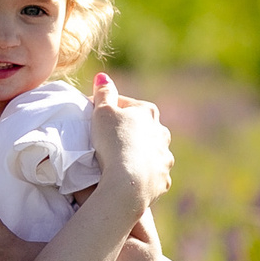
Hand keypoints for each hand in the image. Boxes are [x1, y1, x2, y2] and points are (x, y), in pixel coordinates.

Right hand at [87, 73, 171, 209]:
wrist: (128, 183)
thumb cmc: (113, 142)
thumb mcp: (102, 112)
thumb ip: (103, 93)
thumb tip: (103, 76)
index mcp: (149, 113)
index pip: (126, 105)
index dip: (108, 110)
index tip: (94, 119)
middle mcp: (162, 133)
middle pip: (142, 129)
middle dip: (129, 132)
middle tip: (108, 140)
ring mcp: (165, 158)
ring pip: (151, 152)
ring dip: (139, 154)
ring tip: (120, 161)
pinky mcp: (163, 180)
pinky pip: (152, 174)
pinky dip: (143, 175)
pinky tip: (131, 178)